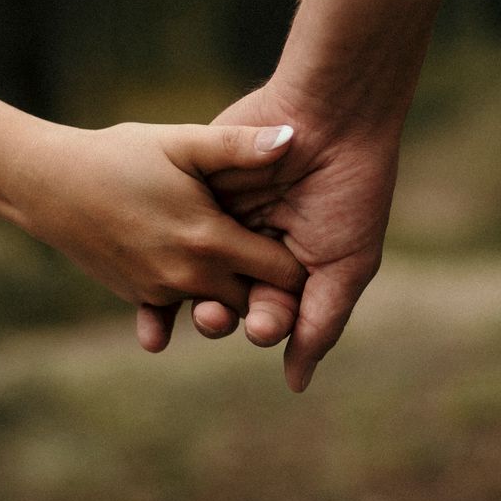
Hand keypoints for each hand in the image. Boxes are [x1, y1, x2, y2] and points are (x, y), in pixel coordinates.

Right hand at [14, 121, 306, 312]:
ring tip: (237, 263)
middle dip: (268, 289)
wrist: (48, 185)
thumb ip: (238, 144)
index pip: (281, 274)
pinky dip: (191, 299)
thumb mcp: (180, 142)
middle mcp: (190, 279)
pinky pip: (180, 311)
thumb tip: (294, 138)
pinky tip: (194, 274)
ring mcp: (162, 293)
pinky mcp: (140, 297)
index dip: (297, 263)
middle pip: (254, 301)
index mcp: (211, 242)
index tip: (303, 242)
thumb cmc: (118, 156)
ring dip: (230, 294)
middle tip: (277, 258)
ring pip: (218, 310)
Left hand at [137, 80, 400, 391]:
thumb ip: (319, 325)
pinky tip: (150, 282)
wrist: (331, 115)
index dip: (264, 323)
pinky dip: (159, 258)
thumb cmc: (351, 193)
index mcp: (294, 270)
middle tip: (214, 315)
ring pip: (194, 271)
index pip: (270, 313)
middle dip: (220, 314)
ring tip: (193, 301)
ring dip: (187, 296)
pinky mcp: (197, 189)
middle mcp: (256, 249)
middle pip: (227, 299)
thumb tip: (294, 384)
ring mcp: (224, 219)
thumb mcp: (345, 264)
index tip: (263, 325)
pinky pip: (171, 229)